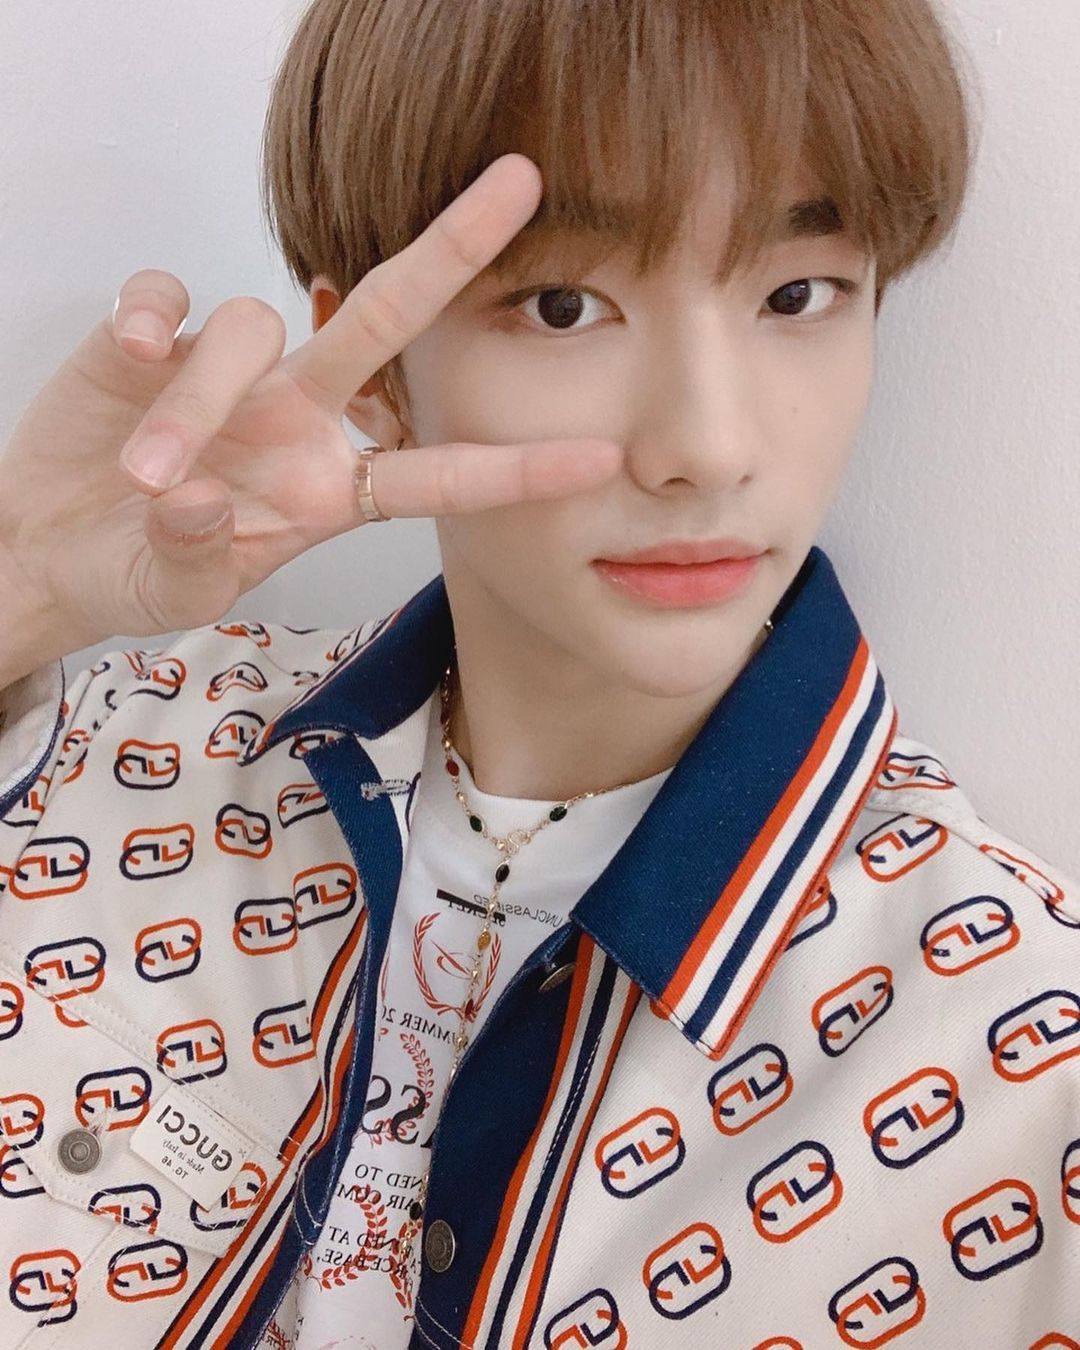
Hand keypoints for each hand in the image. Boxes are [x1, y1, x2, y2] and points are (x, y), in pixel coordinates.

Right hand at [0, 154, 621, 663]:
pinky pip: (167, 297)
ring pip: (254, 322)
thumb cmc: (131, 571)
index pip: (439, 474)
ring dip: (198, 398)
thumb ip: (199, 555)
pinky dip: (147, 319)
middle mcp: (297, 417)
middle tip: (521, 182)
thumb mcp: (177, 590)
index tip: (601, 461)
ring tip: (145, 476)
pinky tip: (127, 356)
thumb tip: (202, 495)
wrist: (47, 546)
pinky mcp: (150, 338)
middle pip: (386, 321)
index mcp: (329, 490)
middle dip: (451, 252)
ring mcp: (229, 372)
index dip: (516, 469)